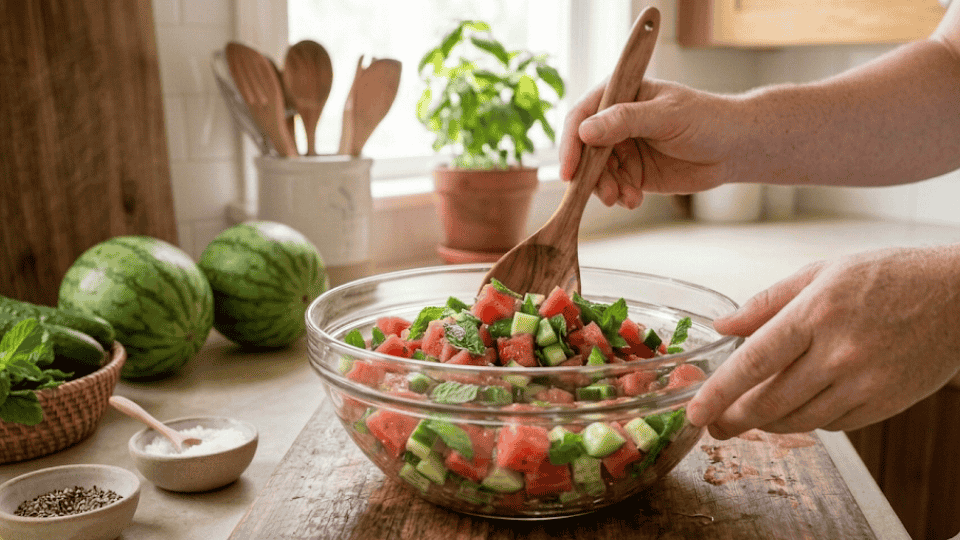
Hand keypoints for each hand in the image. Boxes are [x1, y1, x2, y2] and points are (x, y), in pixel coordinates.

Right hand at [558, 79, 738, 207]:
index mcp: (620, 95)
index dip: (571, 143)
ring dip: (605, 189)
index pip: (582, 116)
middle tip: (605, 193)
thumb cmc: (706, 119)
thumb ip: (626, 121)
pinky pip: (614, 187)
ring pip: (597, 173)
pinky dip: (619, 197)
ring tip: (624, 198)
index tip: (569, 170)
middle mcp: (615, 122)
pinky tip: (634, 200)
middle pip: (584, 150)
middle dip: (590, 175)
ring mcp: (623, 149)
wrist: (734, 148)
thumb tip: (585, 131)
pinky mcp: (633, 173)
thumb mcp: (666, 116)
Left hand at [687, 245, 959, 438]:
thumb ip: (767, 302)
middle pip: (770, 402)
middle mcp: (839, 352)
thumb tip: (723, 326)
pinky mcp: (884, 405)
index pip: (754, 362)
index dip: (719, 393)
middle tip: (713, 425)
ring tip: (749, 417)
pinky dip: (807, 420)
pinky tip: (799, 406)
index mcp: (816, 313)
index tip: (696, 412)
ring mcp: (864, 383)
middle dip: (734, 419)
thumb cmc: (886, 276)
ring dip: (767, 424)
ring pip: (798, 420)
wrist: (958, 296)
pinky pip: (831, 425)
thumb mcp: (822, 272)